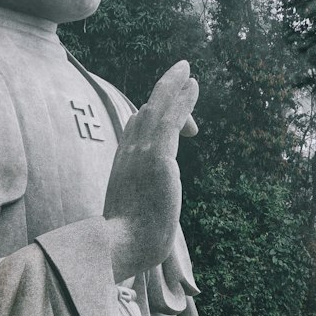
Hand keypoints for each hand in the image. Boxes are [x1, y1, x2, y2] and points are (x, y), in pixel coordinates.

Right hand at [103, 61, 198, 280]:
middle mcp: (128, 152)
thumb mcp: (131, 216)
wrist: (123, 245)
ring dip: (173, 86)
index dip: (152, 117)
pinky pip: (169, 116)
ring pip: (157, 107)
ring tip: (187, 70)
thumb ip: (136, 205)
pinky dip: (181, 98)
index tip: (174, 119)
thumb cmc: (128, 241)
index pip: (135, 129)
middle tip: (181, 74)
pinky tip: (193, 84)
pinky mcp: (157, 155)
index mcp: (123, 165)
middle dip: (164, 93)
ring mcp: (141, 151)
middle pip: (145, 112)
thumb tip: (139, 213)